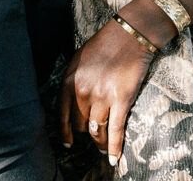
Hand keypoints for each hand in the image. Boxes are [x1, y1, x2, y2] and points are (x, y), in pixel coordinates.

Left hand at [59, 17, 153, 165]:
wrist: (129, 34)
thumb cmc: (105, 44)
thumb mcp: (79, 59)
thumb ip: (73, 81)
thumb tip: (72, 102)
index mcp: (70, 80)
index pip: (62, 114)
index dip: (64, 132)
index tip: (67, 143)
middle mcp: (83, 91)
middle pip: (80, 124)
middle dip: (85, 132)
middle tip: (91, 137)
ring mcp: (102, 97)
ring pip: (96, 131)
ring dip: (99, 143)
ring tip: (102, 149)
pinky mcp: (121, 100)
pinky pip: (115, 131)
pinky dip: (114, 148)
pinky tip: (114, 159)